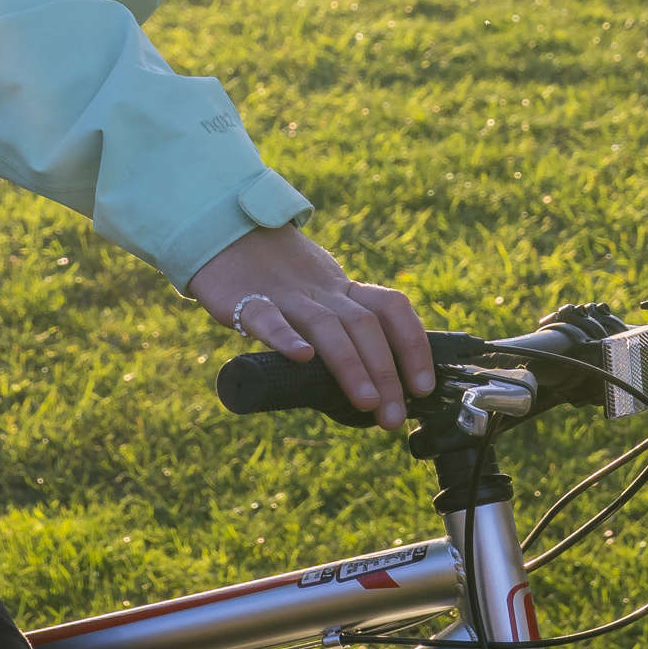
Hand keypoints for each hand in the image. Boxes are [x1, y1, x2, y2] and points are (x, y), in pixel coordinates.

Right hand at [185, 224, 435, 430]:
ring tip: (367, 402)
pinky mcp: (243, 298)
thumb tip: (370, 385)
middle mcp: (322, 292)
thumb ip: (339, 329)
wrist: (223, 231)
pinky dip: (285, 337)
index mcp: (342, 290)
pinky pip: (267, 317)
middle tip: (395, 417)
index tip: (424, 387)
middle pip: (365, 326)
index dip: (413, 344)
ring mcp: (285, 295)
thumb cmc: (274, 277)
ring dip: (351, 365)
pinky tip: (301, 357)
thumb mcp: (317, 296)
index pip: (391, 309)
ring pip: (326, 326)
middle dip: (386, 372)